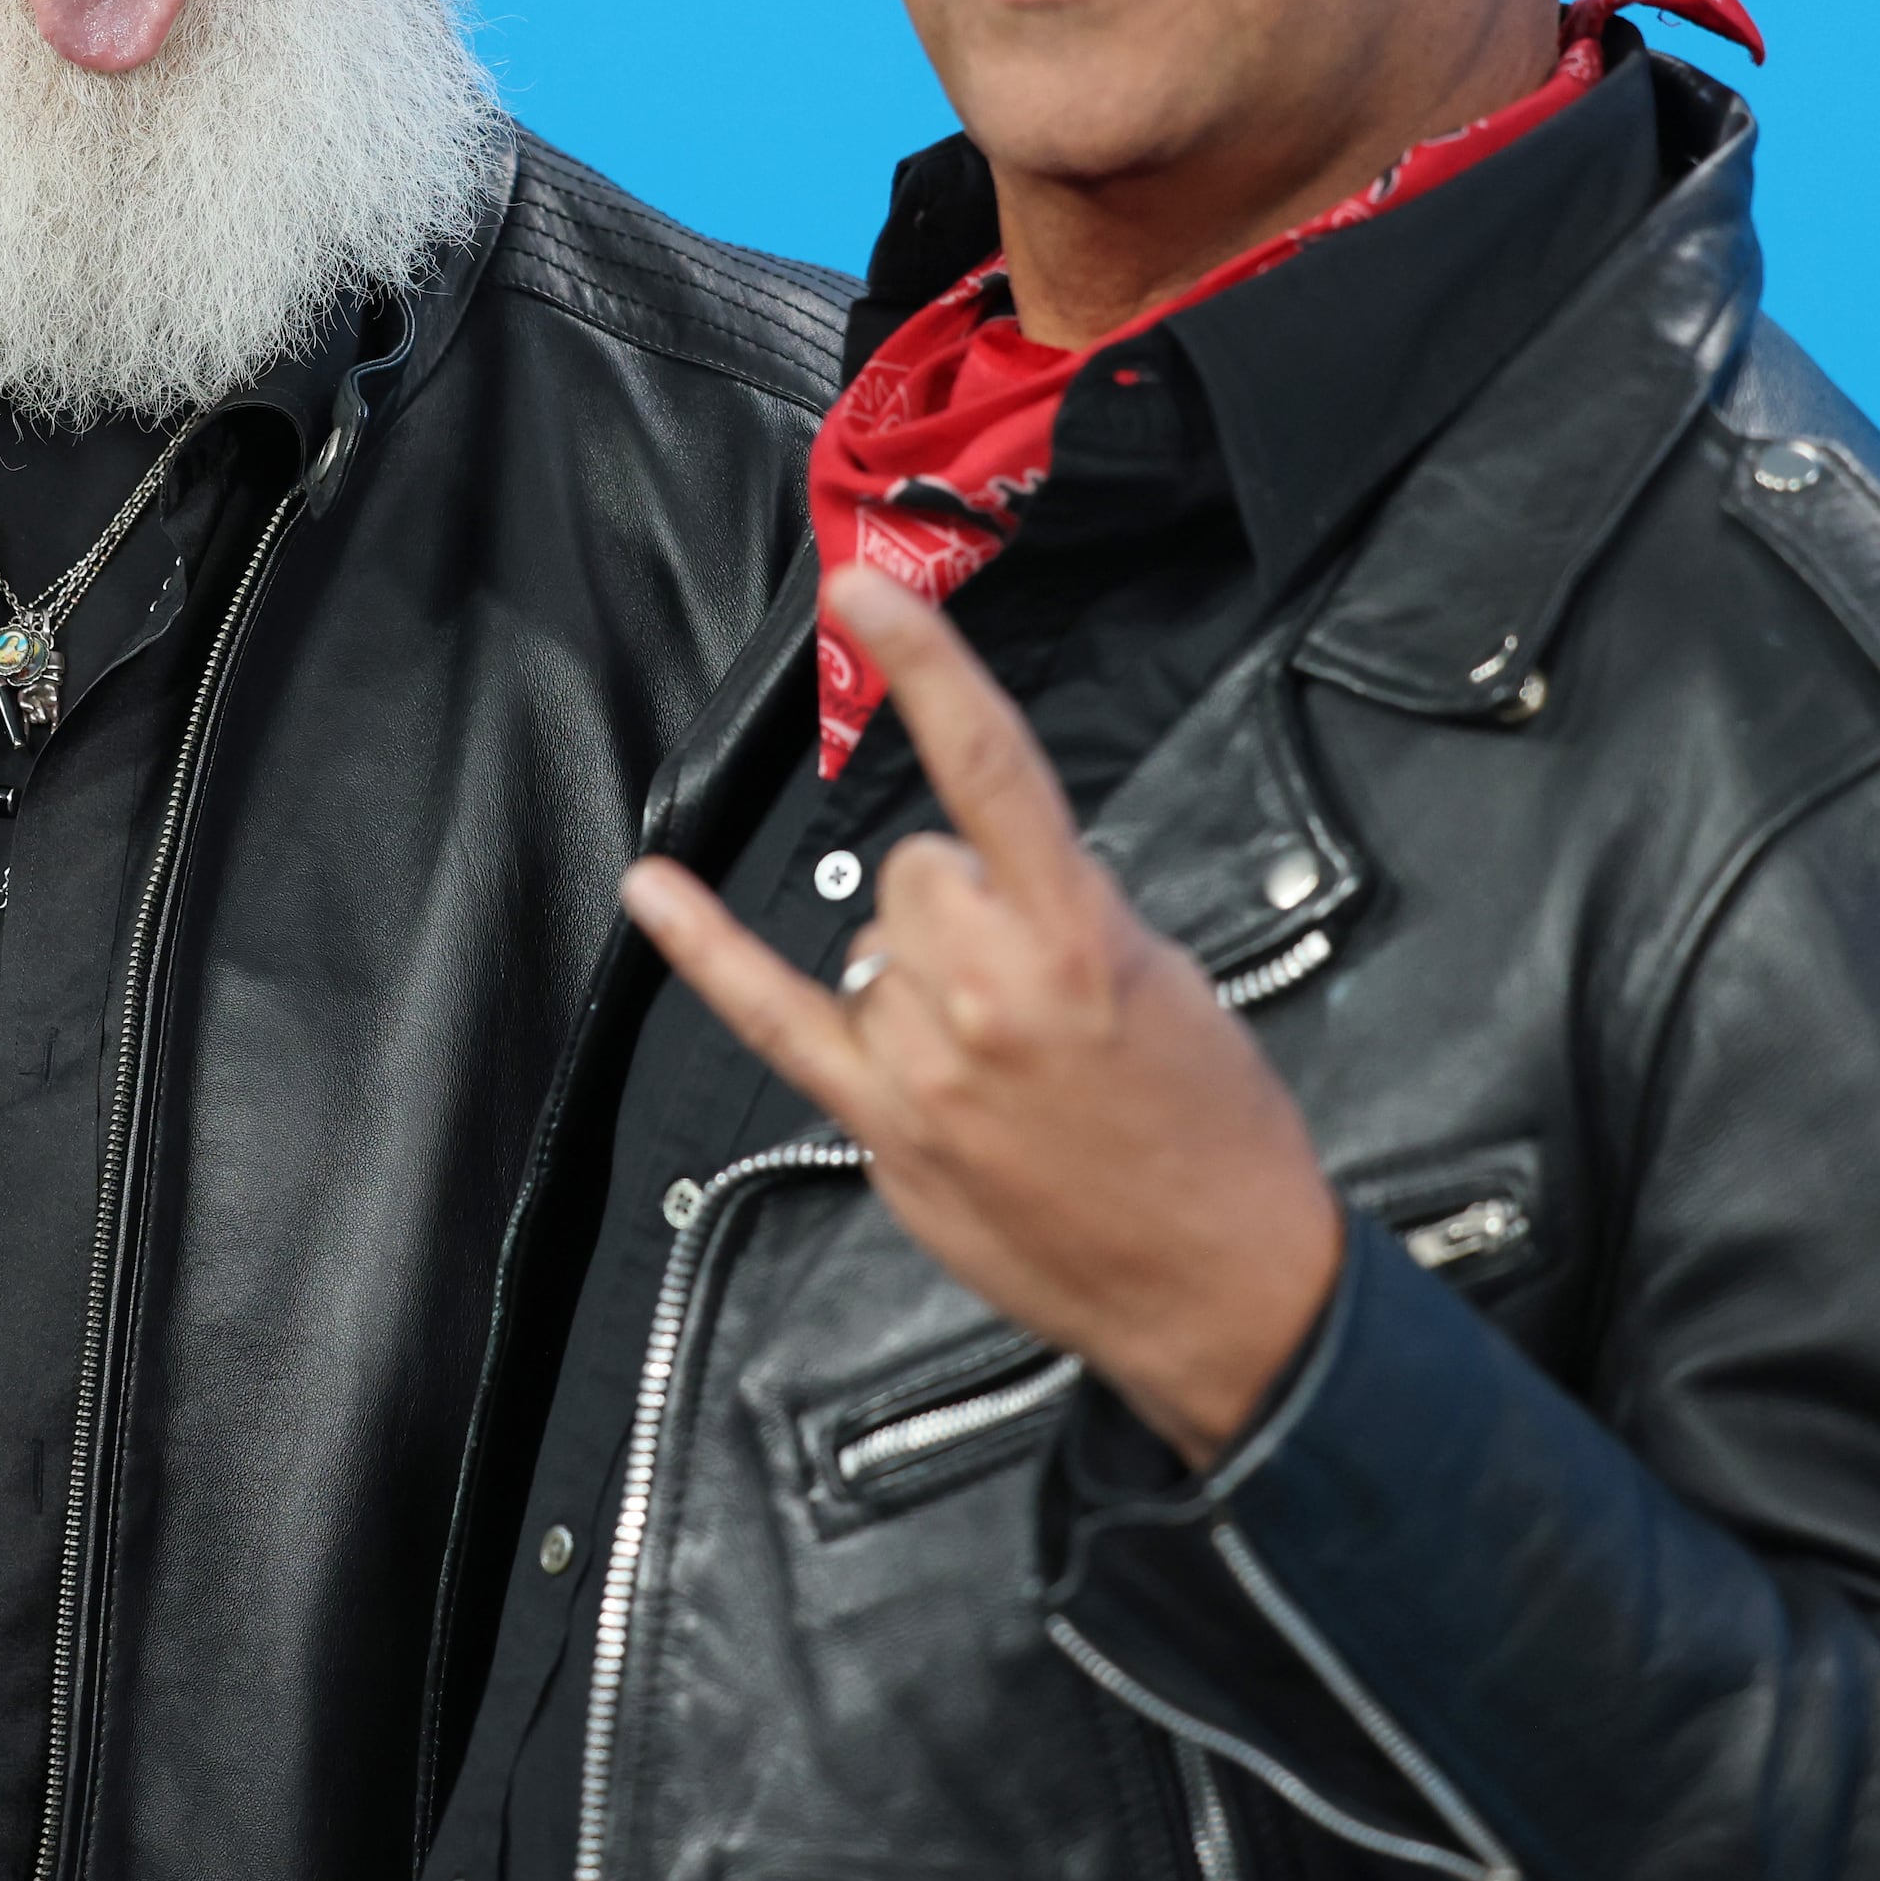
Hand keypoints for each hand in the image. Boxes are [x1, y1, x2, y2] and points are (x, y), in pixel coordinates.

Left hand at [624, 569, 1346, 1466]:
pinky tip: (655, 892)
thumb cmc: (1215, 1133)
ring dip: (917, 968)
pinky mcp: (883, 1130)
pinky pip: (774, 1021)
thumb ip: (1063, 910)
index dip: (925, 665)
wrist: (1224, 1286)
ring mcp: (922, 1066)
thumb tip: (981, 884)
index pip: (988, 766)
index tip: (865, 594)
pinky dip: (706, 950)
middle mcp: (986, 994)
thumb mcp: (1168, 981)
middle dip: (961, 899)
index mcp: (1078, 939)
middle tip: (1030, 981)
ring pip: (869, 942)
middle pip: (913, 867)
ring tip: (1000, 1051)